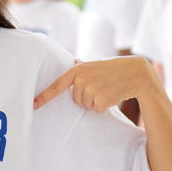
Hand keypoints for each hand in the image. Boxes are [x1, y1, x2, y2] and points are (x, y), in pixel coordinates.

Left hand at [34, 56, 153, 110]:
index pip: (57, 85)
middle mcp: (81, 79)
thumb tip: (75, 61)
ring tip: (108, 89)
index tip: (34, 105)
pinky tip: (113, 95)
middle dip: (87, 97)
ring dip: (96, 102)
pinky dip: (104, 106)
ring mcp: (90, 89)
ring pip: (86, 106)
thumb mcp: (97, 64)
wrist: (137, 73)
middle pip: (76, 100)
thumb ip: (83, 66)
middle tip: (102, 86)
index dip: (44, 96)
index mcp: (77, 70)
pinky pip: (96, 110)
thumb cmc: (116, 68)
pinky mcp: (100, 100)